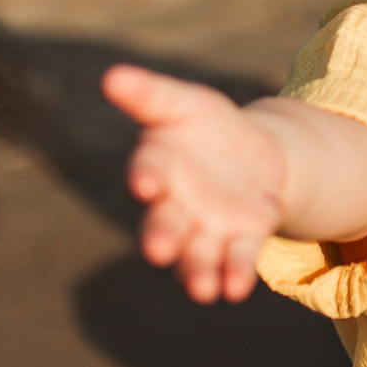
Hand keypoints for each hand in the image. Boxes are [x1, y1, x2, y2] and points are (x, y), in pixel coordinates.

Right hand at [102, 64, 285, 303]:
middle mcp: (175, 206)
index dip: (146, 177)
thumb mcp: (186, 103)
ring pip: (196, 254)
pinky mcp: (240, 240)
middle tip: (158, 251)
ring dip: (197, 272)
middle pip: (165, 224)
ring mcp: (206, 228)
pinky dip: (235, 274)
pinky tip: (236, 289)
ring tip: (202, 291)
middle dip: (162, 238)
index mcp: (159, 166)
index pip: (149, 172)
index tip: (145, 183)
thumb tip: (110, 75)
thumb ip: (150, 95)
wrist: (256, 157)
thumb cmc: (208, 126)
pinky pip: (236, 260)